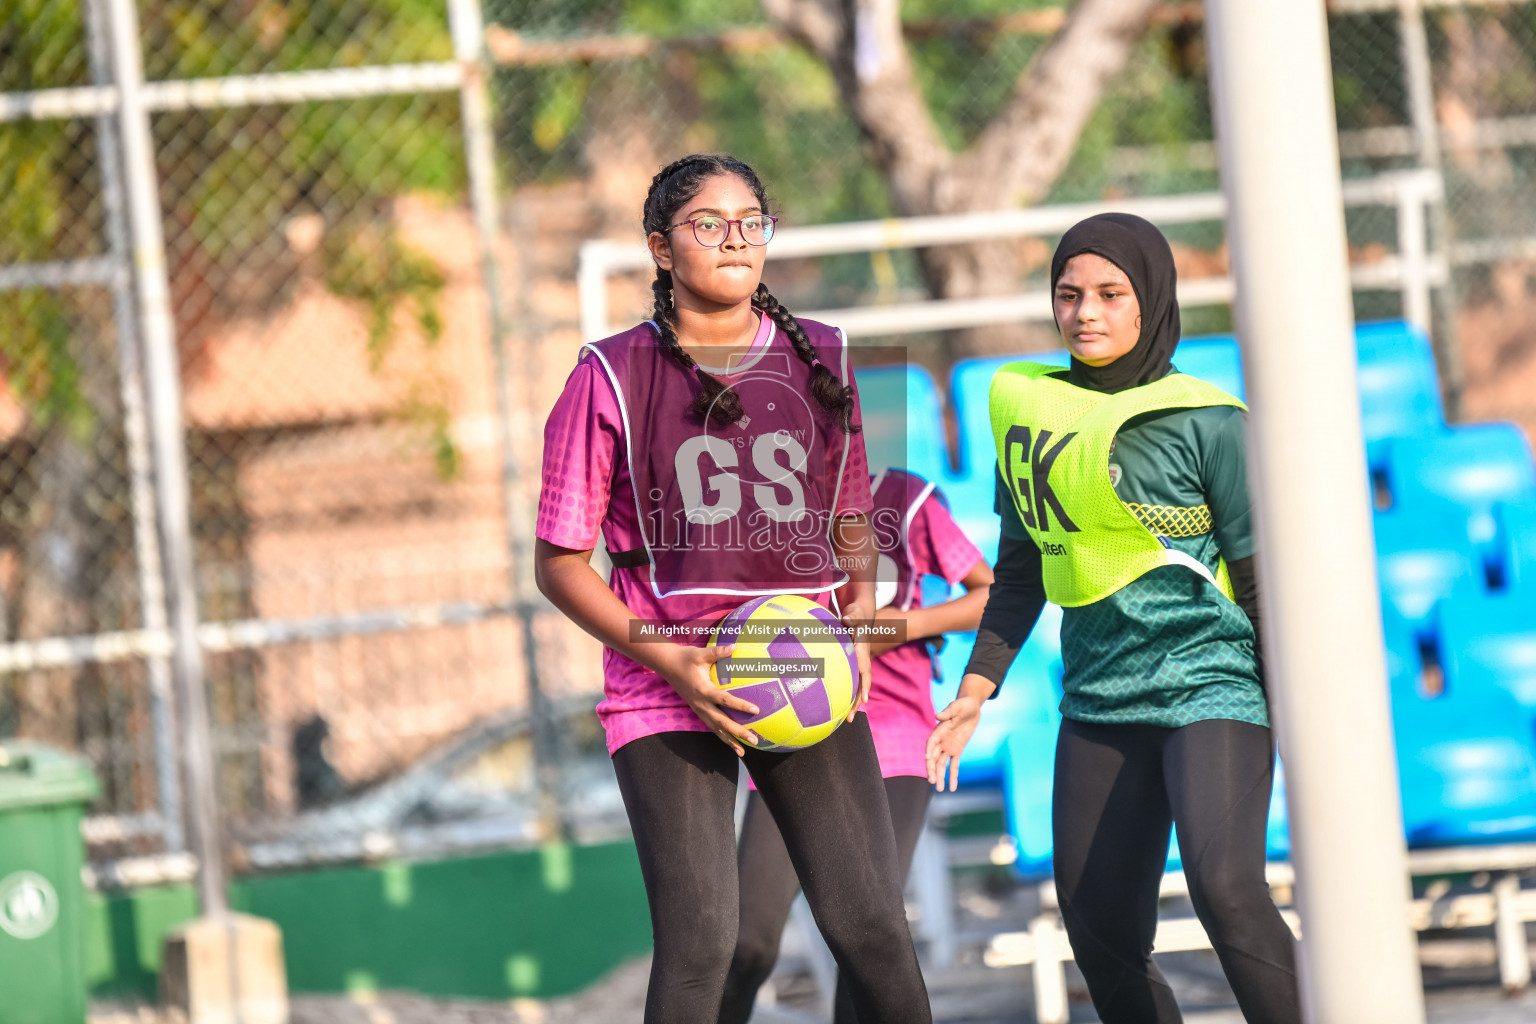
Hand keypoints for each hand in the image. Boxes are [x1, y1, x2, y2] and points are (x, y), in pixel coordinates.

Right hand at [656, 643, 759, 755]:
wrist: (668, 666)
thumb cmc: (686, 658)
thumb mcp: (701, 653)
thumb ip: (718, 652)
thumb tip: (734, 646)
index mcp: (703, 690)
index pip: (724, 700)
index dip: (740, 705)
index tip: (756, 710)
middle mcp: (700, 704)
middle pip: (721, 722)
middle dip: (737, 732)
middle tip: (753, 739)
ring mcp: (698, 710)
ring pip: (715, 729)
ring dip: (729, 741)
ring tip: (743, 752)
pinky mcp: (698, 711)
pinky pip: (711, 726)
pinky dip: (722, 736)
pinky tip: (732, 744)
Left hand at [841, 597, 872, 721]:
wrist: (858, 614)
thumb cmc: (856, 614)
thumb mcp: (855, 613)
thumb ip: (852, 617)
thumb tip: (847, 620)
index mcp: (862, 652)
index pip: (865, 671)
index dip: (864, 686)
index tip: (863, 700)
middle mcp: (860, 661)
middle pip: (860, 685)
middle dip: (856, 703)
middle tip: (849, 719)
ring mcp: (854, 664)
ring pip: (853, 685)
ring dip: (849, 702)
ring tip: (843, 719)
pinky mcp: (848, 664)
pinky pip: (845, 680)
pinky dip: (841, 692)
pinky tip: (831, 703)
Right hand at [927, 695, 983, 792]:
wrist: (971, 707)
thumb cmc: (963, 705)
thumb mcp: (957, 706)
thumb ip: (948, 712)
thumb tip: (938, 716)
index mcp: (939, 730)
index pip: (931, 742)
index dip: (929, 750)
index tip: (928, 758)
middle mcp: (941, 741)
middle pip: (934, 757)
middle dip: (932, 769)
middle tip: (932, 781)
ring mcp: (948, 747)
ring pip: (942, 764)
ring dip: (940, 776)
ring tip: (940, 789)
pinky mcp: (957, 751)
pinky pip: (954, 765)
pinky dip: (953, 776)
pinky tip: (953, 788)